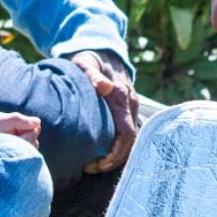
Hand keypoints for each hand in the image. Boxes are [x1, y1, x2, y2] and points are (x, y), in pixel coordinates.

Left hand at [69, 52, 137, 172]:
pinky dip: (118, 146)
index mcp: (122, 96)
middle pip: (131, 142)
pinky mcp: (128, 108)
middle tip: (92, 168)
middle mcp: (131, 103)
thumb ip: (92, 75)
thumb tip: (104, 87)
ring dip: (116, 155)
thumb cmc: (88, 59)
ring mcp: (131, 106)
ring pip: (130, 139)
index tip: (98, 164)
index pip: (126, 134)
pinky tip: (102, 152)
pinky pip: (128, 132)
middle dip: (114, 159)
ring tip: (95, 164)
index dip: (115, 154)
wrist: (101, 48)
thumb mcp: (85, 64)